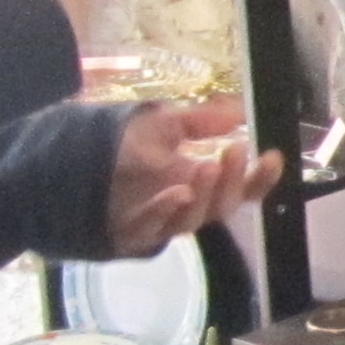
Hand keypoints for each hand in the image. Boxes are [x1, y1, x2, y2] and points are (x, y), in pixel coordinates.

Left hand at [103, 98, 279, 257]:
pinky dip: (164, 211)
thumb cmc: (125, 147)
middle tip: (235, 151)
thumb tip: (240, 111)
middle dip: (233, 180)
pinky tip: (174, 192)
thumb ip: (201, 121)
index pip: (241, 187)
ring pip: (193, 219)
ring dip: (204, 194)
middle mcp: (187, 205)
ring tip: (206, 166)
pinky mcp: (133, 233)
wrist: (73, 165)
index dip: (259, 177)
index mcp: (201, 183)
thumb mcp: (165, 124)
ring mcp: (162, 221)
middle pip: (222, 206)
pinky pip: (153, 227)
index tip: (272, 156)